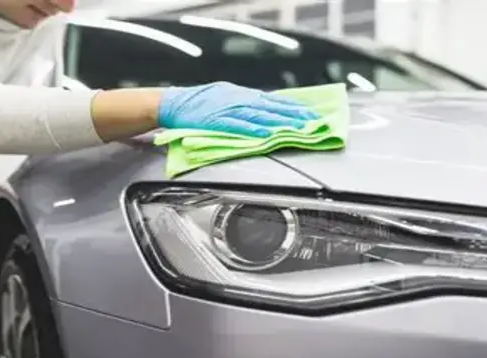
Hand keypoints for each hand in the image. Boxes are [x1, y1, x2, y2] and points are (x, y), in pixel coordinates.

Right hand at [157, 82, 318, 137]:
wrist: (172, 103)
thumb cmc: (196, 103)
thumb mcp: (225, 97)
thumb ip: (244, 105)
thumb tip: (265, 111)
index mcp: (241, 94)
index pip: (273, 100)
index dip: (293, 107)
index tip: (311, 114)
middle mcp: (238, 99)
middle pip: (272, 107)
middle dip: (294, 115)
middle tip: (314, 122)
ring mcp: (228, 110)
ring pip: (260, 116)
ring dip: (280, 123)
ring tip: (298, 129)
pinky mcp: (217, 121)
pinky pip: (239, 126)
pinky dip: (254, 130)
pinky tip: (267, 135)